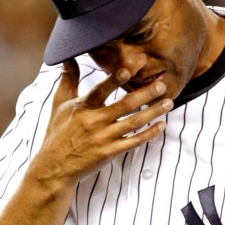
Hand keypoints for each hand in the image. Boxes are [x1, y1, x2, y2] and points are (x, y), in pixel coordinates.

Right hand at [35, 58, 172, 185]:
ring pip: (134, 122)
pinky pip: (134, 142)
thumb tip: (66, 56)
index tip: (133, 67)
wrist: (54, 167)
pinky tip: (162, 125)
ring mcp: (103, 138)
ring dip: (154, 112)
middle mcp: (94, 121)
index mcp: (82, 107)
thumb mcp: (59, 104)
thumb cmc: (58, 133)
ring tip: (169, 102)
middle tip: (162, 84)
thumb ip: (67, 79)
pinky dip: (149, 133)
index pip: (101, 89)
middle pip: (125, 104)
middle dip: (146, 94)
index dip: (116, 78)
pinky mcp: (110, 153)